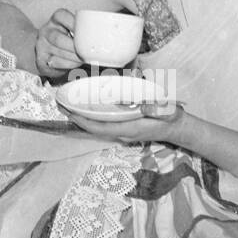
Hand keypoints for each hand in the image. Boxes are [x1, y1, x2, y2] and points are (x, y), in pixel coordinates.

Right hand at [35, 8, 82, 77]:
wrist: (45, 53)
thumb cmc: (66, 40)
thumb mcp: (72, 31)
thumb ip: (83, 31)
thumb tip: (105, 35)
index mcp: (55, 20)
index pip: (62, 16)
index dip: (73, 23)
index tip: (85, 31)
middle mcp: (46, 31)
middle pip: (58, 38)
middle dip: (75, 46)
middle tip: (87, 51)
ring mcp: (41, 46)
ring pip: (58, 52)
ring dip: (75, 57)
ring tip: (85, 58)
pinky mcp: (41, 60)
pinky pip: (56, 63)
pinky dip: (69, 65)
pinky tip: (76, 64)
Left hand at [67, 102, 186, 144]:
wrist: (176, 128)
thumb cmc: (171, 118)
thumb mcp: (168, 112)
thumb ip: (157, 110)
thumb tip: (143, 107)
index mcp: (129, 128)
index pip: (100, 127)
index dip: (84, 121)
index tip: (70, 112)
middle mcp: (122, 132)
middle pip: (93, 128)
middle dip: (77, 119)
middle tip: (60, 105)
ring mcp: (122, 131)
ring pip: (96, 127)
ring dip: (82, 118)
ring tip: (67, 106)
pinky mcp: (124, 127)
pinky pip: (103, 124)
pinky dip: (91, 117)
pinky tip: (85, 108)